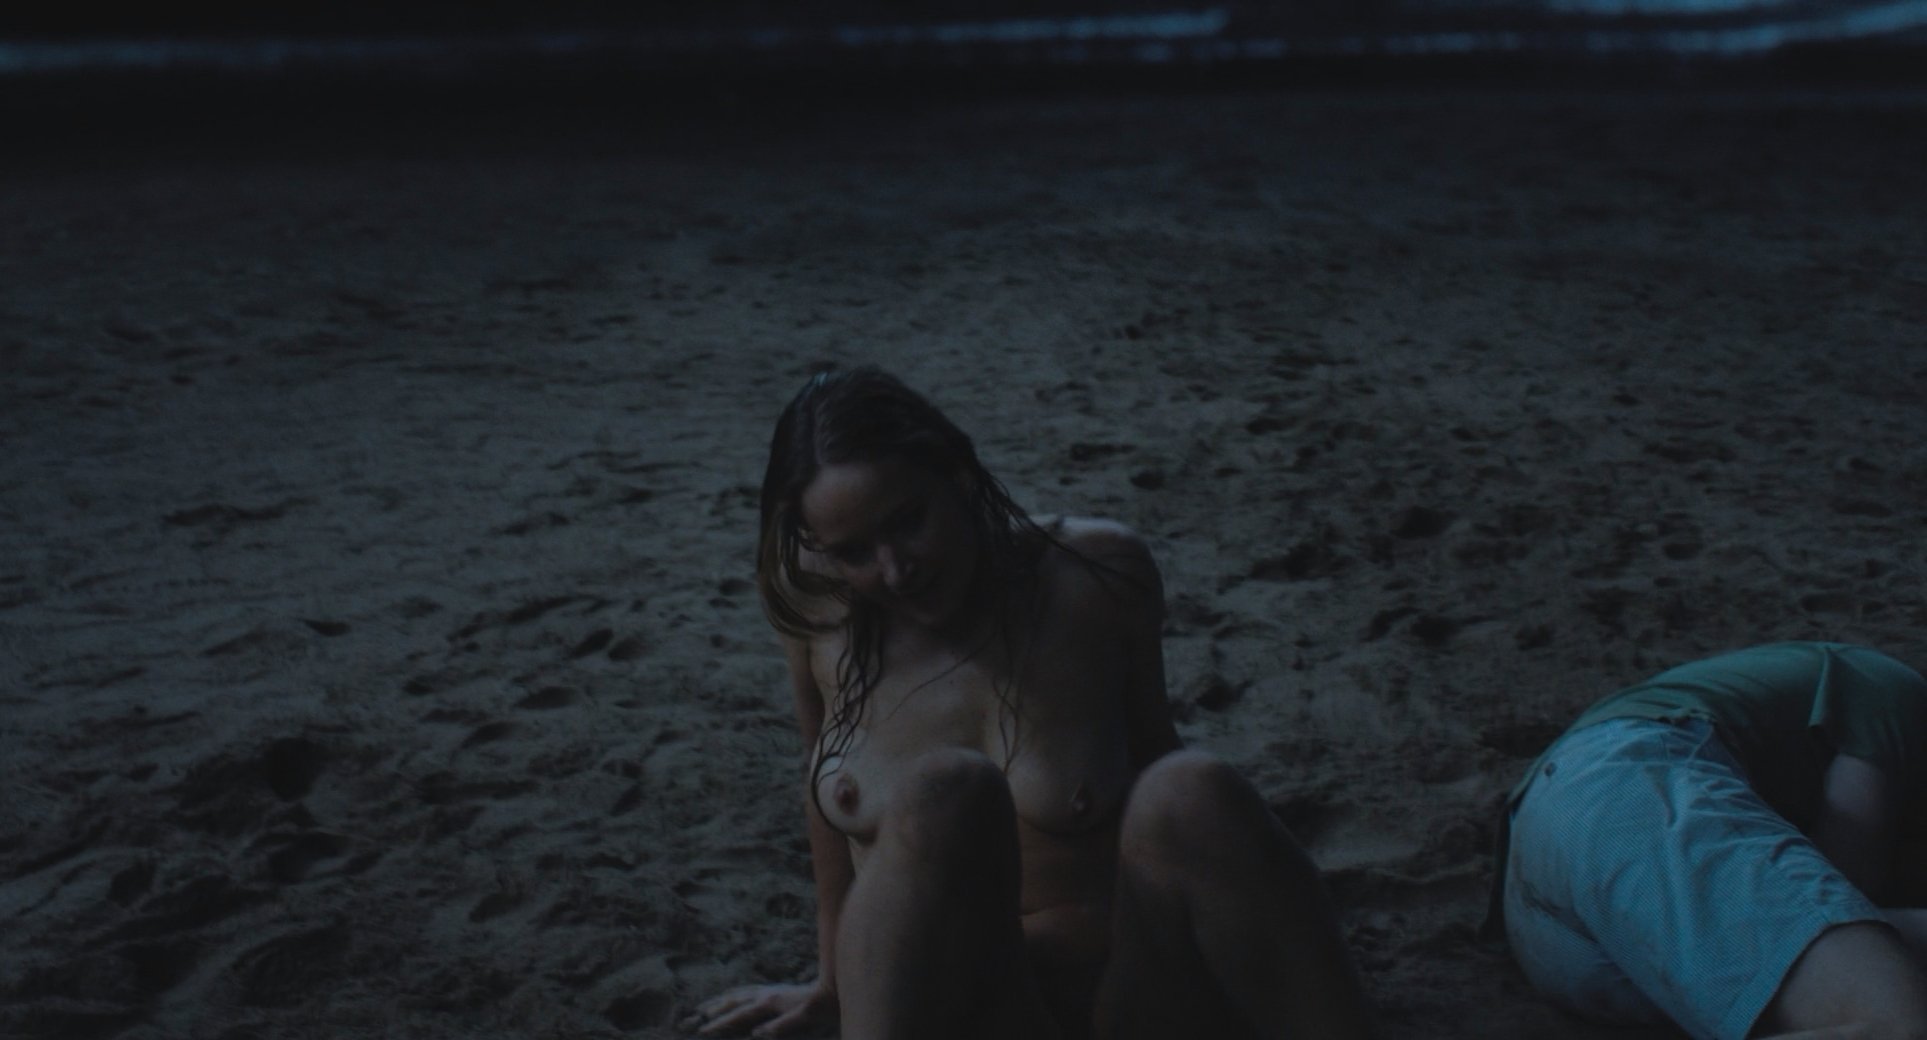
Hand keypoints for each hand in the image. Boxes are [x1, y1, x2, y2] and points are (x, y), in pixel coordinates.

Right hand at [681, 981, 836, 1037]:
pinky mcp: (775, 991)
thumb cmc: (819, 1008)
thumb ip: (780, 1027)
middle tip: (695, 1021)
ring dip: (720, 1001)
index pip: (739, 1015)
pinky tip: (732, 996)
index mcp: (768, 1003)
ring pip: (738, 994)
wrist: (833, 989)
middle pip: (733, 1002)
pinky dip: (734, 994)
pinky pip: (747, 991)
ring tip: (704, 1007)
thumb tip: (757, 1034)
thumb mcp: (803, 1020)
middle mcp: (765, 994)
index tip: (703, 1030)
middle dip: (713, 1012)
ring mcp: (769, 991)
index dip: (720, 1024)